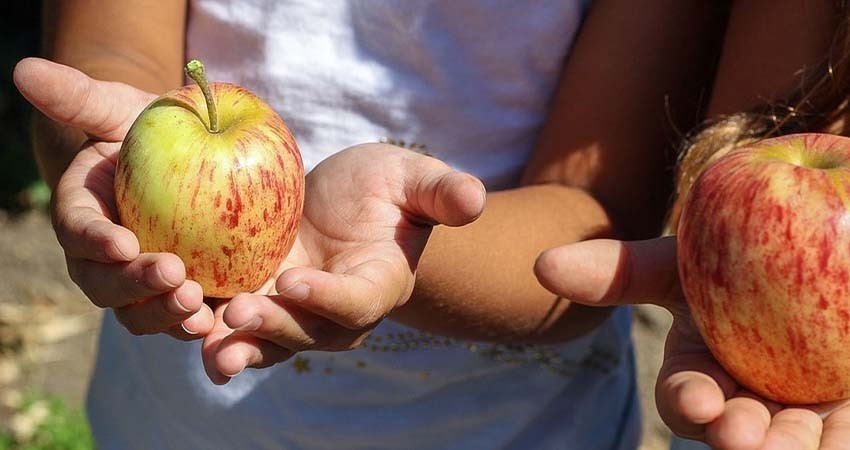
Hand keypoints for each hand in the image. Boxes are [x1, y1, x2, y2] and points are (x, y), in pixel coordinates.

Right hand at [13, 58, 213, 338]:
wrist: (187, 161)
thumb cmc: (150, 131)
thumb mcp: (121, 109)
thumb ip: (79, 97)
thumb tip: (25, 69)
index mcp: (83, 216)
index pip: (78, 231)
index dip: (96, 241)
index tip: (122, 243)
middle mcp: (104, 260)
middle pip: (106, 286)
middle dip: (135, 286)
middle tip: (174, 275)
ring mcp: (141, 285)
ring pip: (141, 314)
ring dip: (166, 315)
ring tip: (198, 309)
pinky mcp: (181, 296)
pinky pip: (183, 320)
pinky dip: (199, 328)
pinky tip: (225, 324)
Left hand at [203, 144, 485, 382]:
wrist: (346, 203)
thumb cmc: (386, 189)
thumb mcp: (413, 179)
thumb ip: (441, 192)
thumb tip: (474, 199)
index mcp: (379, 283)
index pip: (357, 302)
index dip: (328, 298)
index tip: (295, 281)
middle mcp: (338, 312)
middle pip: (308, 332)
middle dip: (275, 327)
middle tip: (239, 313)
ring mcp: (296, 312)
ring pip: (270, 341)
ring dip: (239, 346)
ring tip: (207, 346)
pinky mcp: (261, 301)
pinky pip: (238, 325)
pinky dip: (212, 330)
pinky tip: (183, 325)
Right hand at [535, 236, 849, 449]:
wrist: (814, 244)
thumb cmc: (736, 255)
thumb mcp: (680, 262)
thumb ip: (617, 270)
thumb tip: (540, 264)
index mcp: (701, 375)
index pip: (687, 399)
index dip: (690, 403)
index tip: (701, 401)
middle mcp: (746, 403)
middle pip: (736, 433)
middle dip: (736, 438)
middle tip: (742, 432)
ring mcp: (800, 414)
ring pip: (789, 445)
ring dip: (783, 449)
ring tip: (793, 441)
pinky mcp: (845, 418)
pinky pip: (840, 440)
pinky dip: (835, 443)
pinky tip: (834, 435)